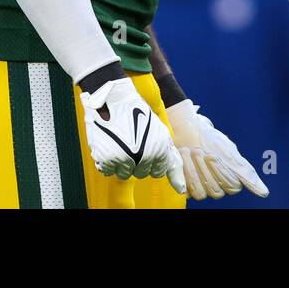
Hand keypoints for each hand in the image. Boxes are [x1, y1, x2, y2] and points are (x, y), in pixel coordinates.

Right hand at [80, 77, 185, 193]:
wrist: (114, 97)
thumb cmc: (138, 113)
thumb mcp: (161, 134)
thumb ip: (172, 163)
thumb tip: (181, 190)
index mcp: (161, 150)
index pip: (157, 172)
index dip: (150, 159)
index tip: (144, 145)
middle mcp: (145, 156)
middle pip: (140, 173)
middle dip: (136, 160)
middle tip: (131, 140)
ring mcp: (126, 158)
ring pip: (124, 174)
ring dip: (120, 161)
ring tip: (119, 141)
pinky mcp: (107, 158)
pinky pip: (107, 170)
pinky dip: (106, 160)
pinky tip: (109, 143)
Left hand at [166, 99, 268, 199]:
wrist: (186, 131)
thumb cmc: (210, 140)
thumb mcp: (230, 154)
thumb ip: (247, 173)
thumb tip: (265, 193)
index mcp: (231, 180)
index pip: (232, 187)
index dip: (221, 172)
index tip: (212, 155)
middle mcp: (217, 187)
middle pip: (216, 191)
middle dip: (206, 169)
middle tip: (200, 151)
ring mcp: (202, 189)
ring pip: (202, 193)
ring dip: (194, 171)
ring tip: (191, 152)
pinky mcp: (187, 188)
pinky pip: (188, 192)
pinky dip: (185, 173)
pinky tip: (184, 160)